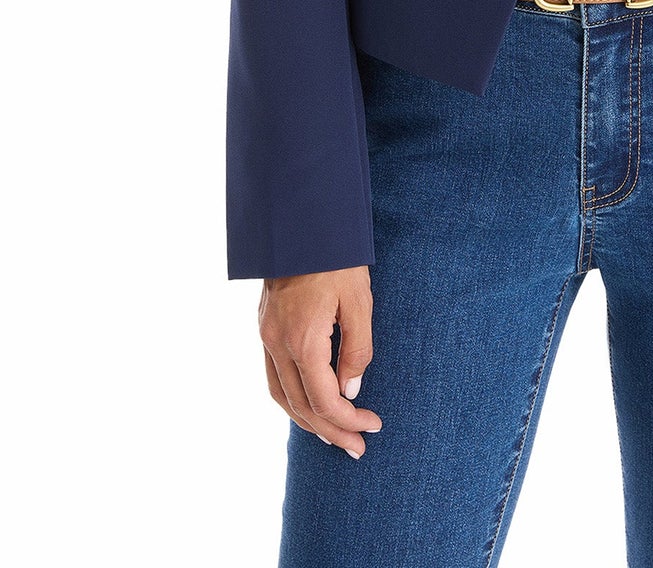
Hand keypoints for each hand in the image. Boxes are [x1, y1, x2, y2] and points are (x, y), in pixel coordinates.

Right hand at [259, 265, 382, 456]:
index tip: (372, 426)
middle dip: (331, 430)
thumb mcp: (359, 301)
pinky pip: (274, 376)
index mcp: (303, 339)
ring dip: (308, 420)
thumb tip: (350, 392)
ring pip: (281, 395)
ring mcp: (266, 335)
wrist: (303, 223)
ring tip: (334, 435)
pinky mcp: (264, 327)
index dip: (348, 419)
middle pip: (300, 405)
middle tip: (357, 447)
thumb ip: (357, 350)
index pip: (323, 399)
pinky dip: (292, 398)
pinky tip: (309, 404)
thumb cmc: (338, 258)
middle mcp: (277, 342)